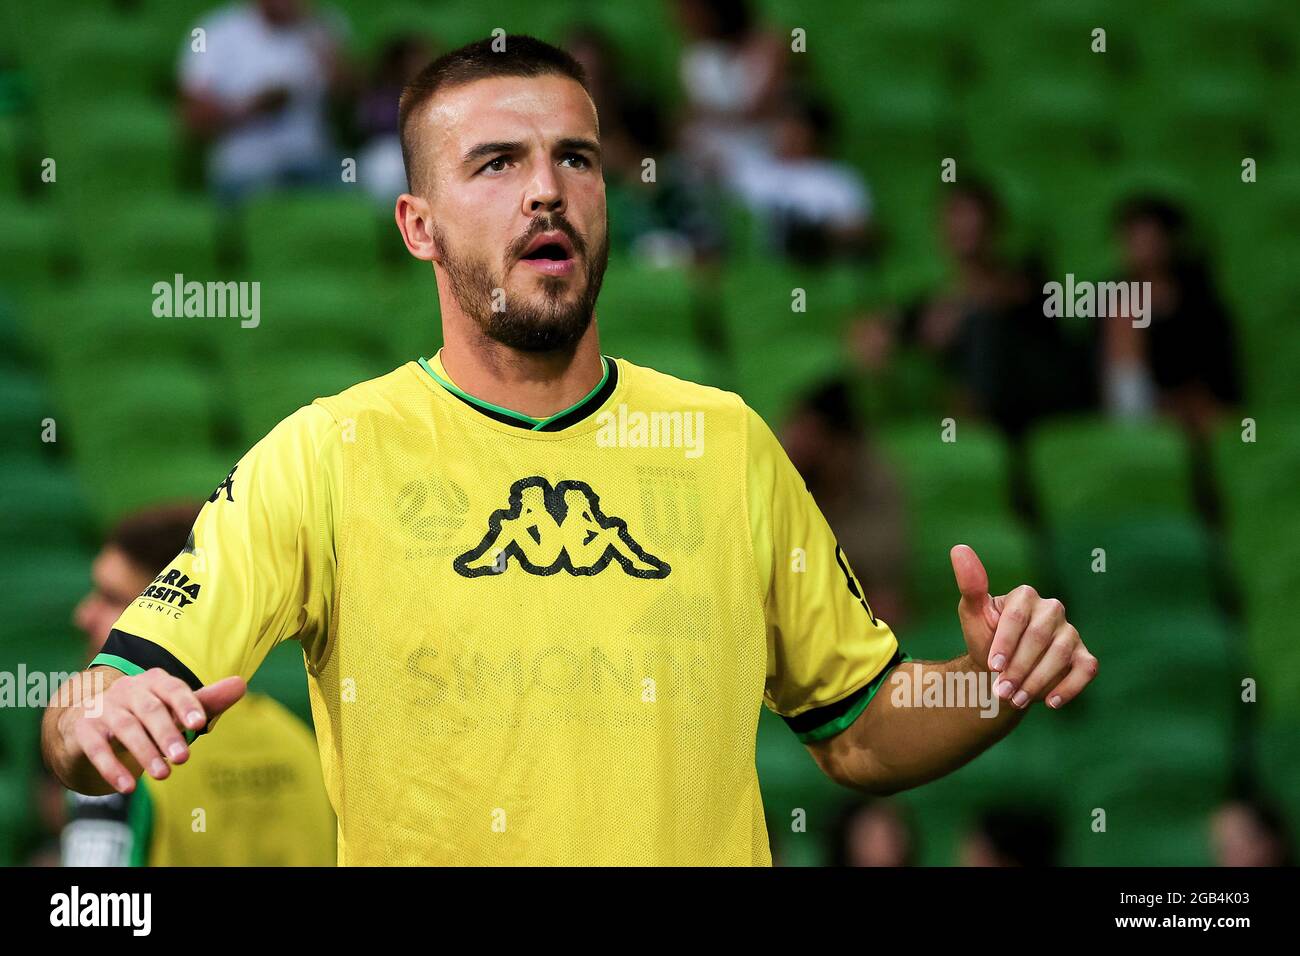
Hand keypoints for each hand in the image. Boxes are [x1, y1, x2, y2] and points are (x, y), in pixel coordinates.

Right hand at [60, 669, 245, 793]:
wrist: (89, 720)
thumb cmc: (146, 714)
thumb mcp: (174, 708)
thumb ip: (206, 702)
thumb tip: (240, 684)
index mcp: (154, 681)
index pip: (173, 688)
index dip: (186, 704)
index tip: (199, 725)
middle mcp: (128, 690)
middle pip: (150, 709)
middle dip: (167, 734)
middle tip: (185, 758)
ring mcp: (103, 707)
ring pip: (125, 728)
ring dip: (145, 752)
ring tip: (163, 775)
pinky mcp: (83, 730)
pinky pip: (96, 747)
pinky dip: (112, 767)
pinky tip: (128, 787)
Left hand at [950, 544, 1096, 709]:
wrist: (999, 671)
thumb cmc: (985, 638)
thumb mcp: (972, 614)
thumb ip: (970, 585)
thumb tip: (959, 549)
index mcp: (1026, 595)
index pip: (1018, 617)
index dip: (1005, 643)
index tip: (991, 665)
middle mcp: (1052, 609)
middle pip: (1039, 638)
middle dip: (1019, 667)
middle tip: (1001, 691)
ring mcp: (1070, 632)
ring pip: (1061, 655)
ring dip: (1037, 681)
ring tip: (1016, 700)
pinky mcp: (1084, 655)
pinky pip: (1086, 669)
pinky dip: (1069, 687)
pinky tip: (1050, 703)